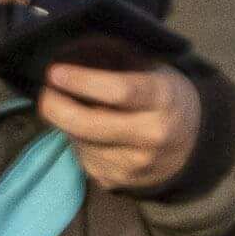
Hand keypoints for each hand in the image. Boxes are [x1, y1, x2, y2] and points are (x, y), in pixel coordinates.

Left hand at [40, 59, 199, 192]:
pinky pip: (83, 160)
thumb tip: (72, 53)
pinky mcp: (117, 182)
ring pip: (81, 143)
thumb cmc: (163, 97)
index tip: (55, 73)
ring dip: (67, 125)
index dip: (83, 81)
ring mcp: (134, 165)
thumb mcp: (154, 71)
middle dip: (57, 108)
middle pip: (89, 125)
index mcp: (163, 99)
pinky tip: (88, 132)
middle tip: (44, 93)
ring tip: (72, 109)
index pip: (120, 91)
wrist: (190, 144)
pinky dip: (78, 143)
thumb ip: (119, 62)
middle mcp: (152, 135)